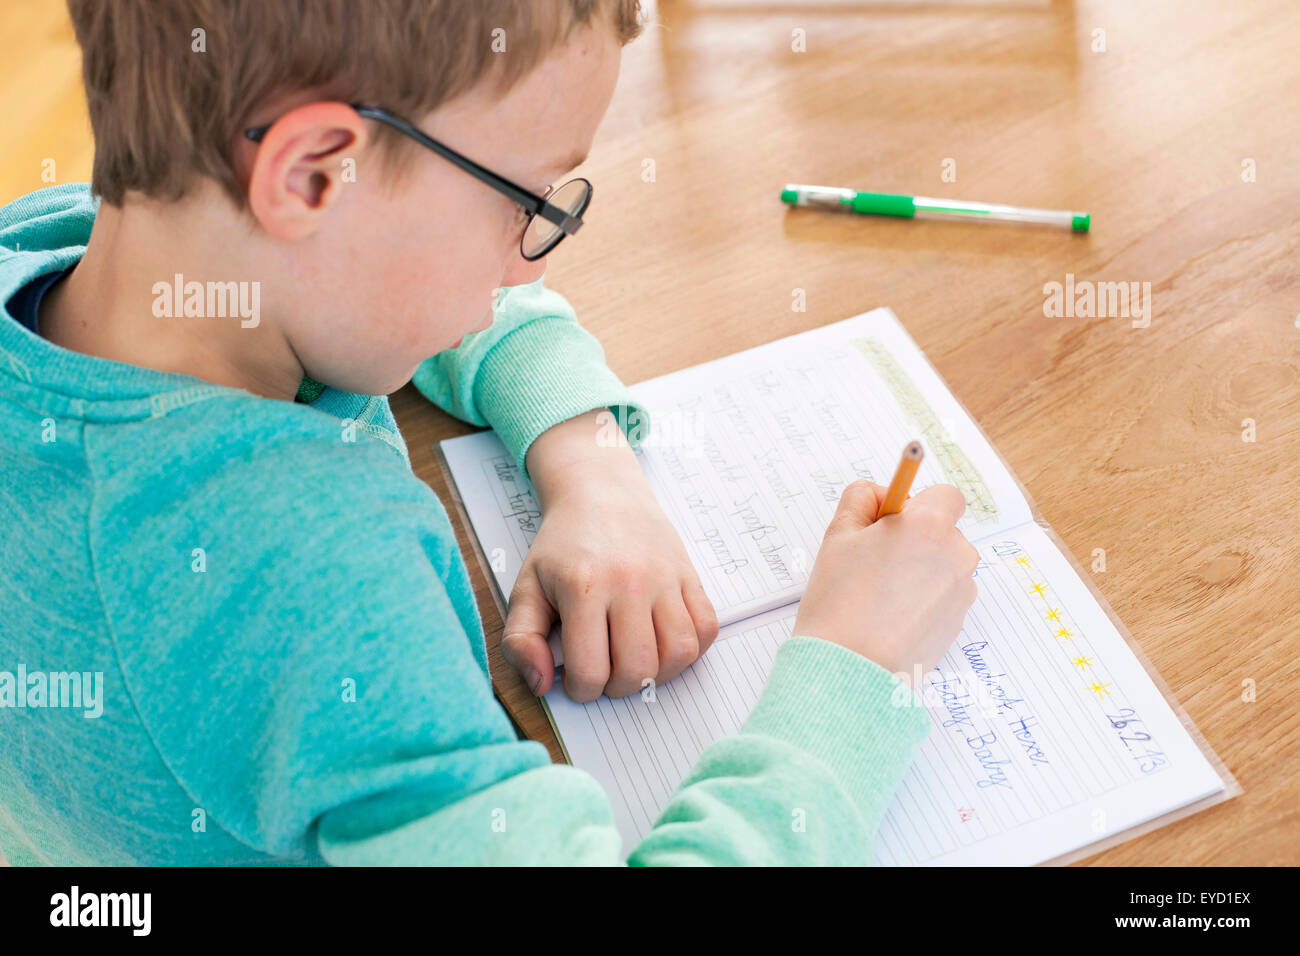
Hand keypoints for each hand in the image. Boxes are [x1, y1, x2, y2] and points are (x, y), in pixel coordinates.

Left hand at [501, 410, 718, 701]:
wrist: (601, 491)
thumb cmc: (563, 546)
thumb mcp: (526, 587)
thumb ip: (521, 640)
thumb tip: (541, 685)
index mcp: (583, 587)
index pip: (590, 672)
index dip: (580, 690)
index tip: (576, 677)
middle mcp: (629, 582)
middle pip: (637, 670)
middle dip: (619, 687)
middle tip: (606, 671)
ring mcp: (664, 577)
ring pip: (679, 655)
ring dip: (658, 674)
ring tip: (637, 661)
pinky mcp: (689, 574)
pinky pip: (707, 629)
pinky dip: (691, 649)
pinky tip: (664, 643)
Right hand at [793, 480, 978, 682]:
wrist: (850, 667)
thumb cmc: (841, 602)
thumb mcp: (838, 535)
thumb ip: (860, 500)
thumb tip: (880, 496)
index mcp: (929, 526)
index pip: (946, 495)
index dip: (917, 504)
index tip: (893, 519)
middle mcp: (956, 555)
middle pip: (945, 531)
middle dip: (917, 539)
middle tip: (876, 560)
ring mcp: (962, 592)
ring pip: (944, 565)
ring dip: (921, 570)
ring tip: (880, 594)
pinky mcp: (958, 622)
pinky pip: (944, 597)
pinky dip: (923, 600)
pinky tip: (891, 616)